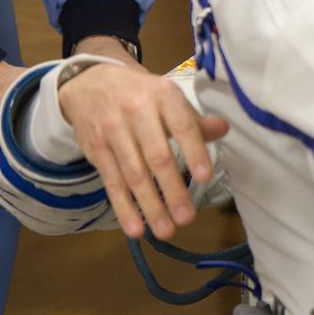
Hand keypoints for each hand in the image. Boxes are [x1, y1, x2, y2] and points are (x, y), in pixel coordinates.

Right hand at [59, 39, 228, 239]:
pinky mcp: (96, 151)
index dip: (194, 151)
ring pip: (134, 174)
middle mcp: (136, 112)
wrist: (90, 83)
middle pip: (156, 156)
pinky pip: (112, 183)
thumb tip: (223, 129)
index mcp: (162, 95)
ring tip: (166, 230)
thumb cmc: (141, 95)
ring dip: (150, 206)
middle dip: (172, 190)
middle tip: (187, 218)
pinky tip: (136, 229)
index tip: (205, 177)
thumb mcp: (168, 97)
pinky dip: (124, 208)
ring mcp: (113, 132)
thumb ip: (194, 119)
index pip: (181, 125)